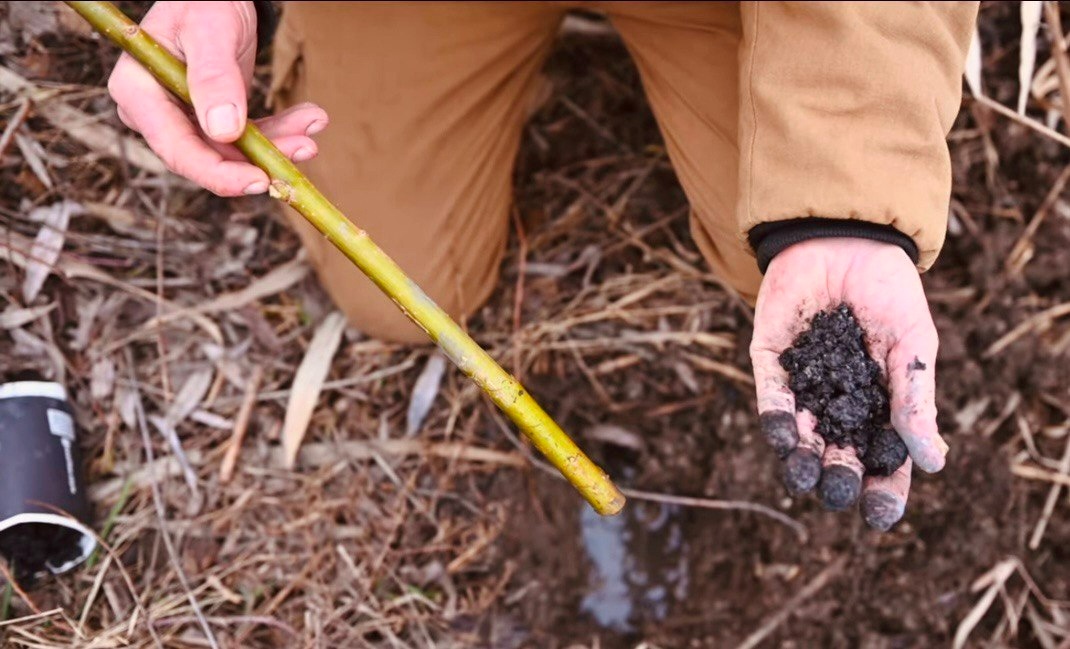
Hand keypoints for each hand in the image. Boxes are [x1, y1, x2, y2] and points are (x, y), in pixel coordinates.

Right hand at [107, 1, 327, 195]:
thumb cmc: (204, 1)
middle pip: (207, 157)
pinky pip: (247, 138)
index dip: (217, 172)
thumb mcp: (209, 31)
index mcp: (137, 91)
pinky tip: (309, 117)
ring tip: (314, 121)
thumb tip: (223, 131)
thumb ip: (214, 78)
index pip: (176, 148)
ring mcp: (183, 118)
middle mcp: (155, 112)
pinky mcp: (211, 120)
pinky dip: (280, 131)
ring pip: (234, 152)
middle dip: (259, 158)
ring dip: (279, 142)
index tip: (259, 180)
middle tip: (305, 148)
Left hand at [749, 238, 945, 530]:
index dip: (884, 490)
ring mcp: (803, 385)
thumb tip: (934, 462)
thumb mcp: (913, 345)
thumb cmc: (888, 293)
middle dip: (839, 477)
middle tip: (841, 489)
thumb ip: (915, 399)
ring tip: (808, 475)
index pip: (883, 461)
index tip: (881, 516)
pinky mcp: (770, 363)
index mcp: (880, 406)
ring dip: (802, 460)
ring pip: (800, 437)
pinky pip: (771, 399)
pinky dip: (777, 419)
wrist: (844, 240)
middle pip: (838, 456)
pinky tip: (786, 435)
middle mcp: (839, 403)